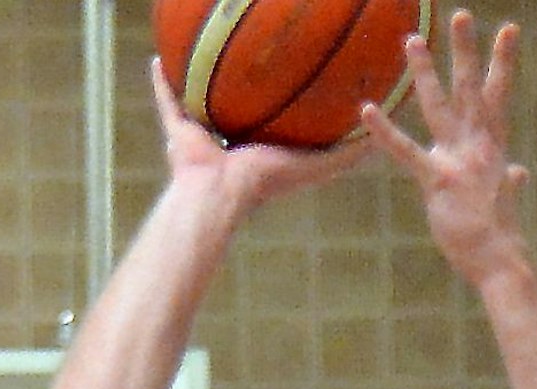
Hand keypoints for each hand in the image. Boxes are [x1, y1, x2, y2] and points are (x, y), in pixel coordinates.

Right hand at [149, 58, 369, 215]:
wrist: (222, 193)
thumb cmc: (269, 182)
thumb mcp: (317, 165)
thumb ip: (346, 154)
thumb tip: (378, 136)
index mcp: (259, 145)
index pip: (272, 115)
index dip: (281, 95)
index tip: (292, 69)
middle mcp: (229, 136)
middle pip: (234, 102)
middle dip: (239, 81)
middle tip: (247, 51)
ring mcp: (200, 134)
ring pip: (198, 98)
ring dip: (197, 77)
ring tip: (200, 47)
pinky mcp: (178, 131)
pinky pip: (166, 101)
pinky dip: (160, 83)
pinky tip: (158, 58)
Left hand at [360, 10, 529, 284]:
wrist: (501, 261)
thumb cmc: (499, 235)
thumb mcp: (504, 201)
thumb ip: (510, 183)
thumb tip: (519, 174)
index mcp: (492, 148)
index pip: (497, 95)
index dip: (501, 62)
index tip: (507, 31)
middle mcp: (478, 146)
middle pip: (471, 88)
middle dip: (467, 51)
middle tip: (463, 14)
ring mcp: (459, 160)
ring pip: (440, 105)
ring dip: (426, 71)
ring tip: (411, 40)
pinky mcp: (438, 181)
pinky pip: (407, 151)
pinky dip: (384, 130)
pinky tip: (367, 109)